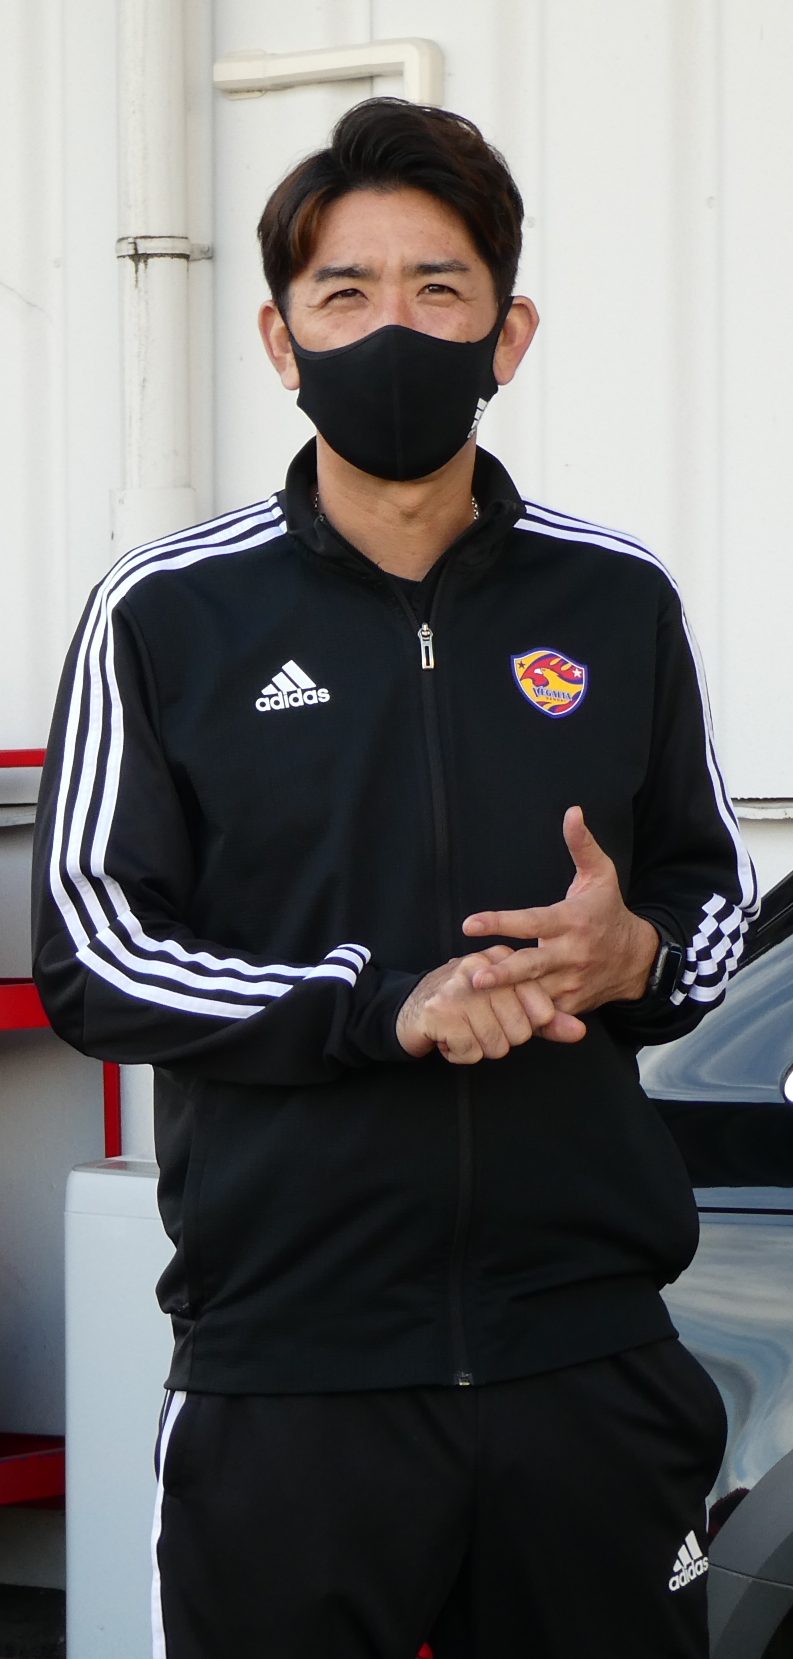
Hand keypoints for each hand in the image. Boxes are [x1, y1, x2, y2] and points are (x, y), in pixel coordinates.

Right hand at [396, 945, 585, 1064]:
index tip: (504, 1015)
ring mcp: (458, 988)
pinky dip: (461, 1054)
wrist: (413, 1009)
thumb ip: (547, 1020)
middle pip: (521, 1031)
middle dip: (501, 1038)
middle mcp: (482, 968)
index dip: (527, 1024)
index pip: (542, 1009)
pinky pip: (471, 1052)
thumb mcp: (510, 1006)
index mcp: (504, 959)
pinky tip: (450, 1039)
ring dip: (480, 1048)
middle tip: (481, 1025)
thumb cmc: (468, 1008)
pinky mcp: (438, 1011)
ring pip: (497, 1045)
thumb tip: (580, 1032)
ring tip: (466, 1030)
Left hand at [462, 806, 657, 1013]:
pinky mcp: (571, 1005)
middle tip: (474, 977)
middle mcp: (571, 953)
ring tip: (473, 998)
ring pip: (534, 993)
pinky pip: (541, 1011)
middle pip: (532, 965)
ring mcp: (572, 982)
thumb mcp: (600, 875)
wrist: (639, 959)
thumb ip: (581, 845)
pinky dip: (519, 1012)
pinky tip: (493, 1013)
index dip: (500, 922)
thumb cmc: (609, 912)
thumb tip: (572, 811)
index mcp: (572, 920)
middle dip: (503, 974)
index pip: (532, 921)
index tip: (469, 923)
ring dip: (505, 997)